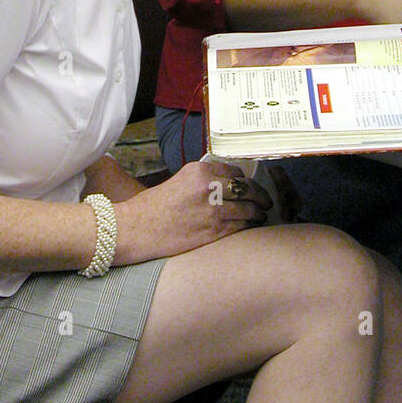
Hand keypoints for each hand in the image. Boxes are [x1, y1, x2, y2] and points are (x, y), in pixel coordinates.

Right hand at [116, 160, 270, 261]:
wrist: (135, 228)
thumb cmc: (153, 207)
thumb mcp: (180, 181)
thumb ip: (204, 181)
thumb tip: (227, 186)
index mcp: (200, 171)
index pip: (236, 172)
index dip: (247, 180)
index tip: (250, 186)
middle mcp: (210, 187)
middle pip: (248, 189)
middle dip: (261, 195)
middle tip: (266, 200)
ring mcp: (214, 210)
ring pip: (249, 209)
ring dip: (258, 212)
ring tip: (262, 215)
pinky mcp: (214, 231)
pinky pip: (241, 227)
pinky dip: (250, 226)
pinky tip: (251, 227)